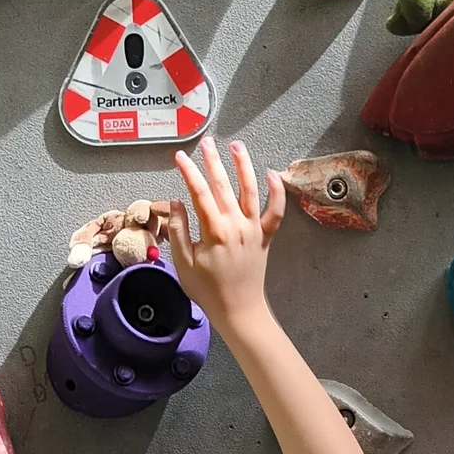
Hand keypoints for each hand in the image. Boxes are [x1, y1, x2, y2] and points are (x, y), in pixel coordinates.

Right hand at [172, 136, 285, 335]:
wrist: (239, 310)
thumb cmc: (208, 291)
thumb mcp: (183, 263)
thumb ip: (178, 230)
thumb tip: (176, 202)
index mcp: (214, 231)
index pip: (199, 193)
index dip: (189, 172)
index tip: (180, 157)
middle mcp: (236, 225)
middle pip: (223, 185)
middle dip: (213, 161)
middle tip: (206, 143)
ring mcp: (253, 230)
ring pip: (250, 190)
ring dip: (243, 166)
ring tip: (237, 146)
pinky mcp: (265, 237)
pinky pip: (275, 211)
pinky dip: (276, 192)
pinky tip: (272, 173)